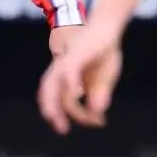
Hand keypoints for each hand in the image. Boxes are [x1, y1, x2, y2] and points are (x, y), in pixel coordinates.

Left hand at [37, 19, 122, 133]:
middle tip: (62, 129)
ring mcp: (67, 62)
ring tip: (63, 119)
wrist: (108, 27)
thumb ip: (98, 94)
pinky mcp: (77, 56)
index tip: (95, 122)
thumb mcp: (104, 78)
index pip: (58, 98)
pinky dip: (70, 86)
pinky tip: (76, 96)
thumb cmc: (105, 52)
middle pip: (48, 93)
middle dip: (53, 112)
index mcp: (64, 75)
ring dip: (62, 104)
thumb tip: (97, 112)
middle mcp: (61, 69)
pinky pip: (69, 73)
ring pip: (57, 86)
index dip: (73, 114)